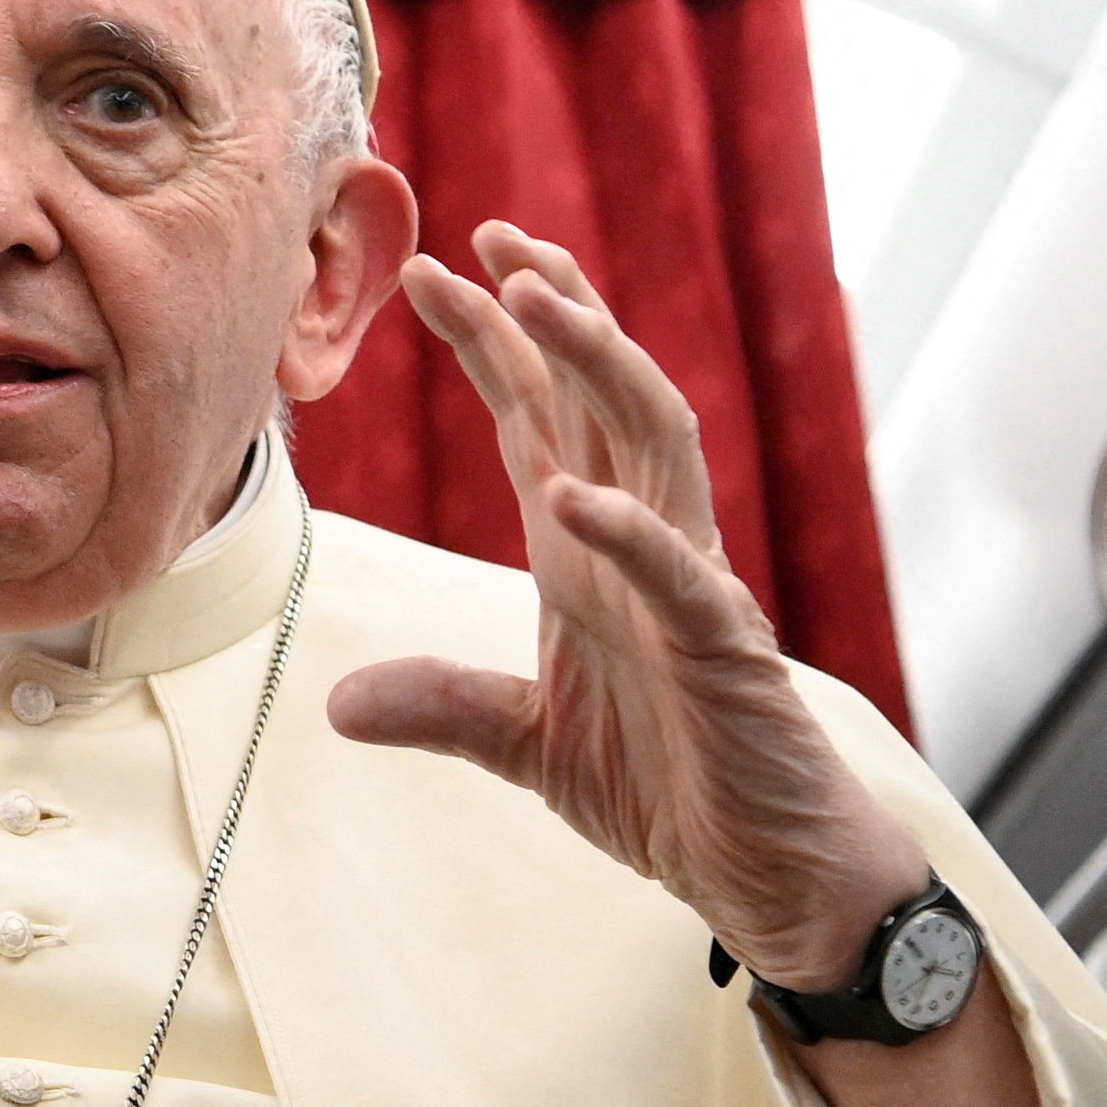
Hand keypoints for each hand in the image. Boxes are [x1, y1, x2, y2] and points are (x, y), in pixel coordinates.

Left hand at [327, 223, 927, 989]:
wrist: (765, 870)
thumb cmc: (669, 786)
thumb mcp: (528, 746)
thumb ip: (446, 708)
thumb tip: (341, 704)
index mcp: (592, 556)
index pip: (544, 420)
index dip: (494, 345)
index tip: (431, 275)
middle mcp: (646, 547)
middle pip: (604, 398)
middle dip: (552, 312)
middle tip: (492, 236)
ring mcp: (693, 590)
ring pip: (656, 444)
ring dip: (597, 367)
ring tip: (536, 300)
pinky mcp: (727, 655)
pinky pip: (681, 578)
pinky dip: (627, 535)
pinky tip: (574, 499)